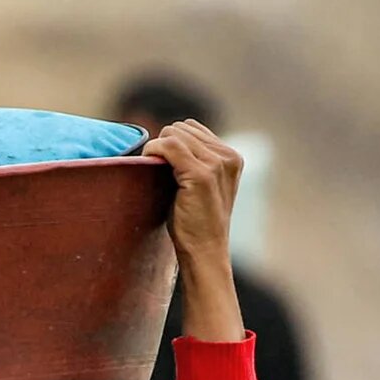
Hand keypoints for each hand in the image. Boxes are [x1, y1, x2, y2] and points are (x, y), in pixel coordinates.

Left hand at [142, 119, 243, 341]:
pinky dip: (152, 152)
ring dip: (157, 149)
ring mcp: (216, 164)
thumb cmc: (196, 223)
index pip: (192, 128)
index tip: (162, 165)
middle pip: (181, 127)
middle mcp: (228, 156)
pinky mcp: (201, 174)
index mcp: (232, 157)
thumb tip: (164, 141)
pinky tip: (148, 167)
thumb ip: (193, 162)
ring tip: (154, 173)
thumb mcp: (201, 187)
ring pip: (173, 133)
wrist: (205, 252)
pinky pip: (168, 146)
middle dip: (164, 145)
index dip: (171, 143)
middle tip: (155, 171)